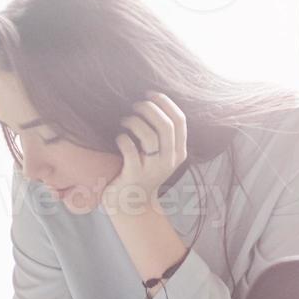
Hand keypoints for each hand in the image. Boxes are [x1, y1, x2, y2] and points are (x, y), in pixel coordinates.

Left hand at [101, 92, 188, 216]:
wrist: (132, 205)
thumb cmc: (143, 174)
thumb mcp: (160, 156)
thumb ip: (163, 135)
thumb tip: (153, 102)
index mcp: (178, 153)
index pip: (180, 121)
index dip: (166, 102)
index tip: (150, 93)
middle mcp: (169, 161)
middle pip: (165, 126)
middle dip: (149, 108)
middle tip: (135, 105)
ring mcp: (152, 169)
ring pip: (149, 136)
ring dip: (134, 121)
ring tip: (124, 120)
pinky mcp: (134, 175)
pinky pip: (129, 150)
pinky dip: (122, 139)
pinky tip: (119, 138)